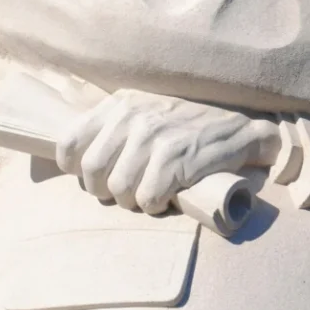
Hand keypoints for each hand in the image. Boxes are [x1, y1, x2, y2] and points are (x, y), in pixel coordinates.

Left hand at [56, 88, 280, 212]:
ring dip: (135, 201)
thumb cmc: (186, 129)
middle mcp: (134, 115)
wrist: (240, 129)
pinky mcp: (177, 157)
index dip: (78, 171)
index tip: (101, 177)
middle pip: (91, 172)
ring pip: (118, 189)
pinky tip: (170, 195)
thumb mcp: (145, 113)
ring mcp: (155, 135)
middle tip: (130, 191)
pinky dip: (157, 206)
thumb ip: (111, 130)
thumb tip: (74, 163)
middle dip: (107, 191)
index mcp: (120, 104)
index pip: (69, 144)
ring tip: (154, 191)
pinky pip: (147, 199)